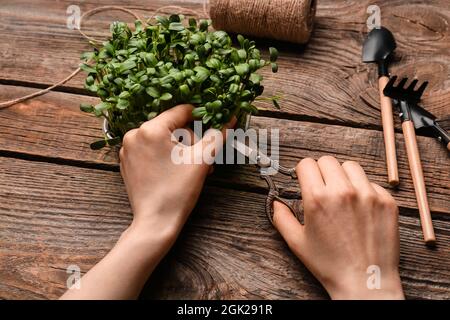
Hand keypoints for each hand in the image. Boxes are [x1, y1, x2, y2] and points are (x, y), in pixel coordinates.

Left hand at [61, 104, 234, 298]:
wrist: (156, 222)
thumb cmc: (178, 191)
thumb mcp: (201, 160)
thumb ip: (216, 135)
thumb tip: (229, 118)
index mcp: (150, 129)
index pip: (182, 111)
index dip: (202, 117)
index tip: (215, 126)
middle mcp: (134, 134)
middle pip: (173, 126)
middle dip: (192, 141)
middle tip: (205, 160)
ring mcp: (128, 149)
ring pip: (163, 139)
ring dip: (182, 150)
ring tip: (194, 169)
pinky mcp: (127, 162)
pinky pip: (152, 150)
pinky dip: (166, 156)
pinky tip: (177, 171)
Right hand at [273, 156, 403, 299]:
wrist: (365, 281)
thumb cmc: (330, 264)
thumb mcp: (297, 242)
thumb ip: (281, 218)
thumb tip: (275, 202)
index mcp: (318, 199)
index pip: (306, 164)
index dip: (302, 171)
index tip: (305, 180)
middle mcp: (343, 192)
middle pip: (327, 160)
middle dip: (321, 171)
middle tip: (322, 187)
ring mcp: (368, 194)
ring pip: (351, 166)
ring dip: (343, 176)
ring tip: (342, 194)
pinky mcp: (386, 201)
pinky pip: (371, 182)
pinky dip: (363, 189)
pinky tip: (359, 208)